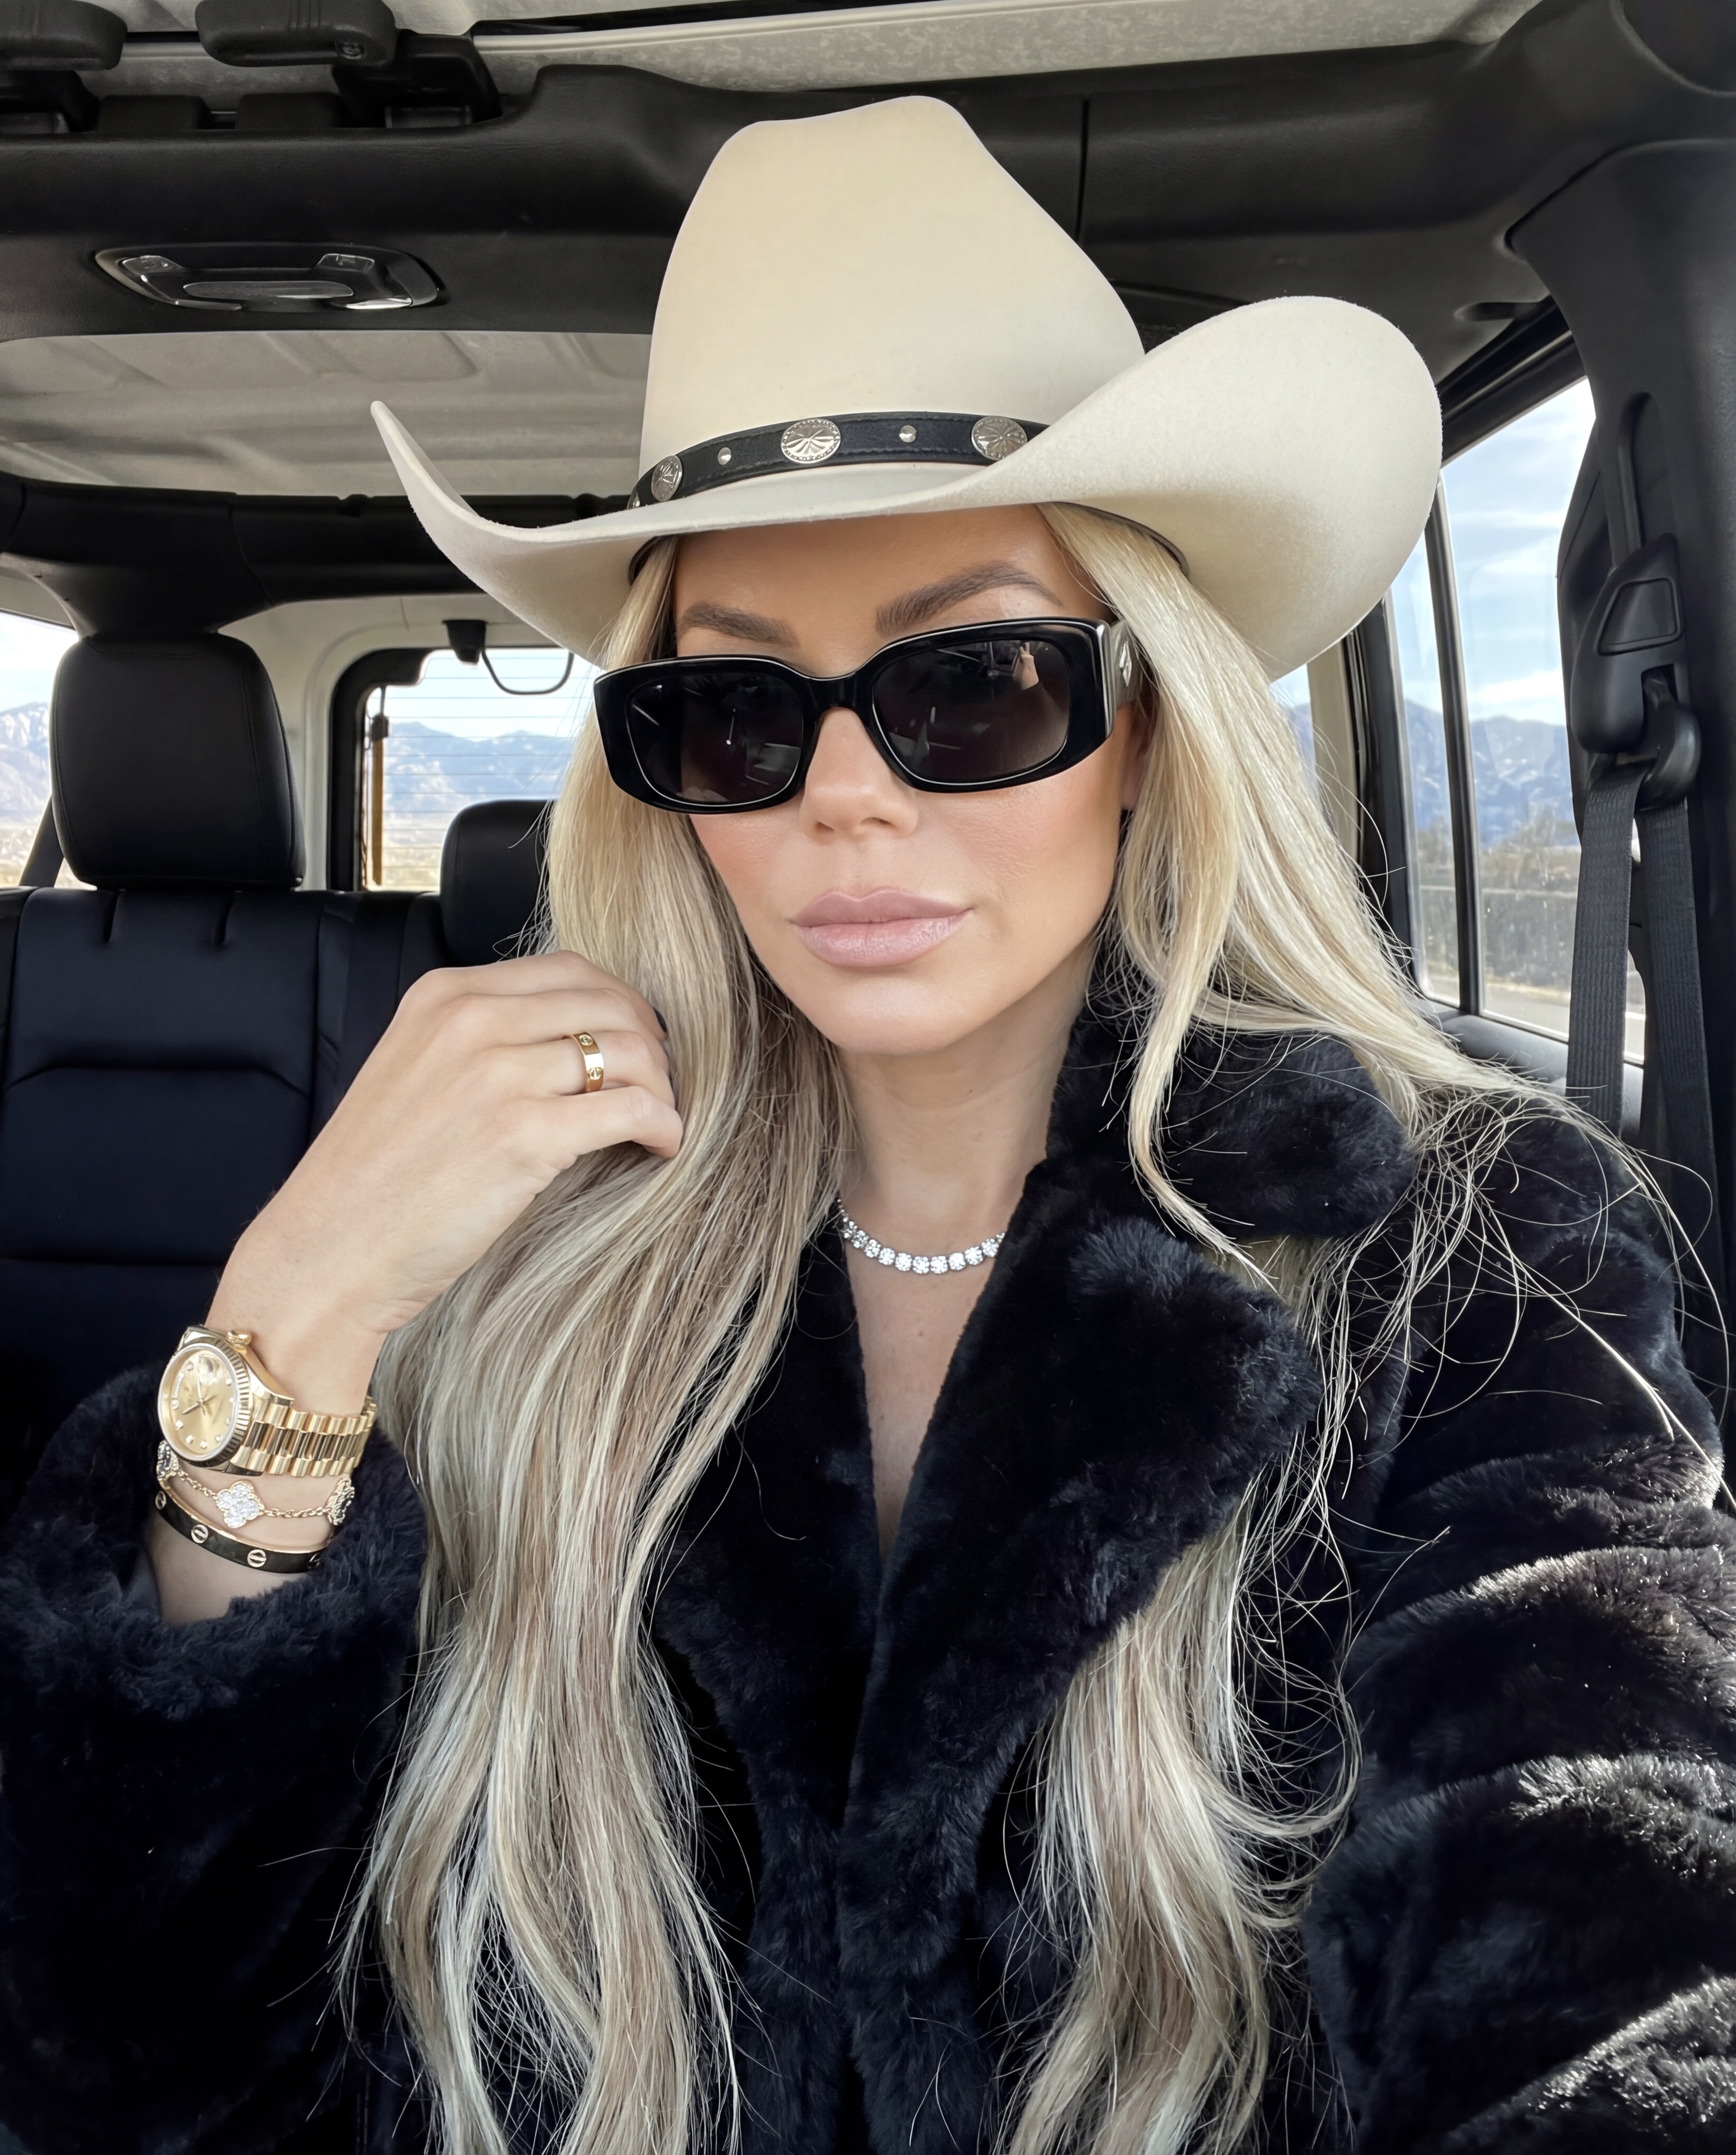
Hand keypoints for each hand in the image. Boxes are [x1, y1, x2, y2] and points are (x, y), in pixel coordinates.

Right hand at [206, 952, 679, 1410]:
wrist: (328, 1248)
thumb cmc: (374, 1178)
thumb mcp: (414, 1072)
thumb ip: (479, 1043)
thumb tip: (567, 1046)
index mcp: (444, 996)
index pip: (567, 970)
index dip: (619, 1003)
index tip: (638, 1039)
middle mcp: (472, 1020)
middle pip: (608, 1003)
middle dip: (650, 1042)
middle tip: (660, 1084)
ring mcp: (498, 1074)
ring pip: (628, 1051)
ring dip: (661, 1087)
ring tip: (660, 1121)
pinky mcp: (525, 1134)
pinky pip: (632, 1109)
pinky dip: (663, 1126)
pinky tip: (661, 1147)